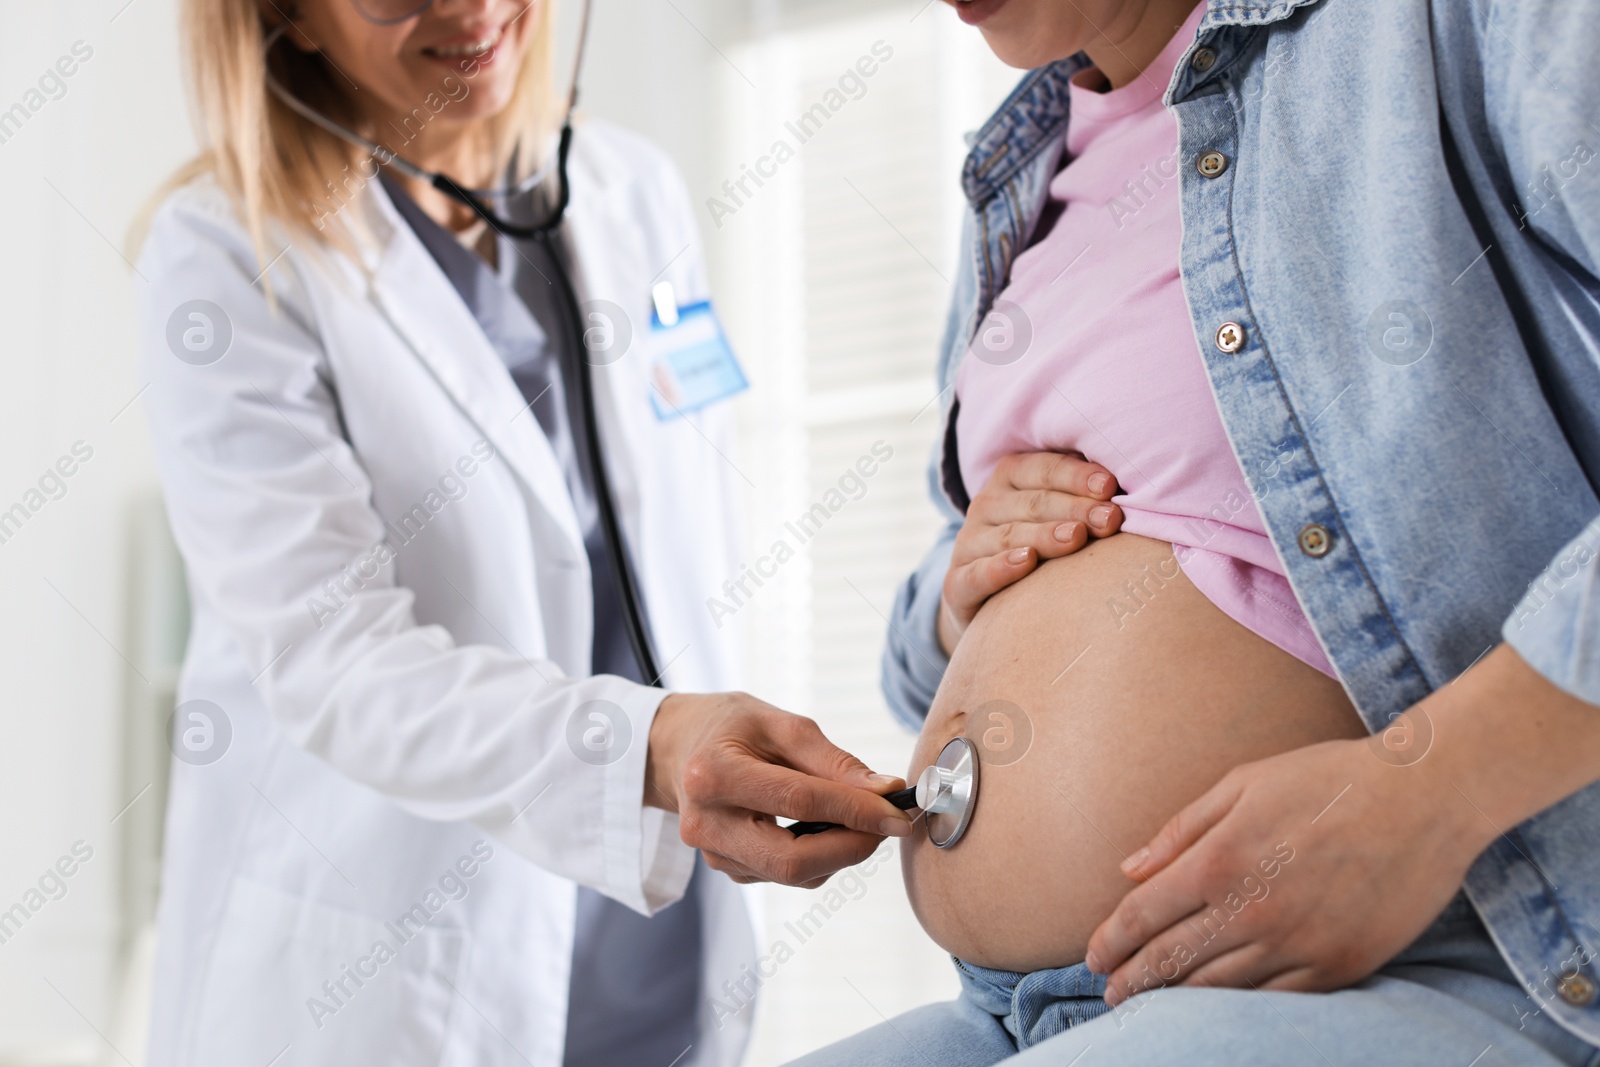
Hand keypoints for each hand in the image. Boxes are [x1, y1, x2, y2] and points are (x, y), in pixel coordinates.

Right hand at [644, 691, 912, 886]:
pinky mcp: (725, 868)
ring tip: (856, 816)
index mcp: (713, 774)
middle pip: (791, 860)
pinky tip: (820, 826)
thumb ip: (834, 761)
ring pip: (792, 874)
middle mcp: (706, 823)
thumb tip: (886, 791)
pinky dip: (817, 856)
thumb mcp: (780, 725)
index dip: (856, 810)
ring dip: (838, 852)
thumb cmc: (731, 727)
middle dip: (851, 847)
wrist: (677, 747)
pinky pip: (784, 874)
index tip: (899, 812)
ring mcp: (712, 853)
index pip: (798, 802)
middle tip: (887, 825)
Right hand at [939, 452, 1122, 654]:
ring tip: (1077, 538)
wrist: (995, 603)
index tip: (1111, 487)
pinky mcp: (957, 583)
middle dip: (1075, 509)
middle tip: (1111, 519)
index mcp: (1010, 478)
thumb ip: (1089, 496)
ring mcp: (968, 544)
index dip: (1077, 476)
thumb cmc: (1048, 549)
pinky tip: (1026, 562)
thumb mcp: (1063, 514)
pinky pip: (977, 573)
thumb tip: (1132, 489)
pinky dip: (1000, 567)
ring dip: (1046, 535)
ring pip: (1010, 535)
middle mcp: (986, 506)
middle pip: (1033, 503)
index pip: (1043, 469)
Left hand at [1084, 732, 1492, 1006]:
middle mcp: (1253, 910)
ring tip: (1151, 1007)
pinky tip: (1217, 1009)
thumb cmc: (1328, 779)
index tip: (1094, 956)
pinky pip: (1274, 1000)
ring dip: (1175, 1002)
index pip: (1143, 915)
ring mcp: (1298, 944)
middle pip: (1171, 961)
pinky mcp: (1340, 967)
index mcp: (1220, 860)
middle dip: (1133, 982)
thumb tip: (1130, 870)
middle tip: (1112, 995)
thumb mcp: (1243, 783)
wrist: (1425, 797)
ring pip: (1218, 991)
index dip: (1111, 941)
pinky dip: (1237, 1008)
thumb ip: (1181, 830)